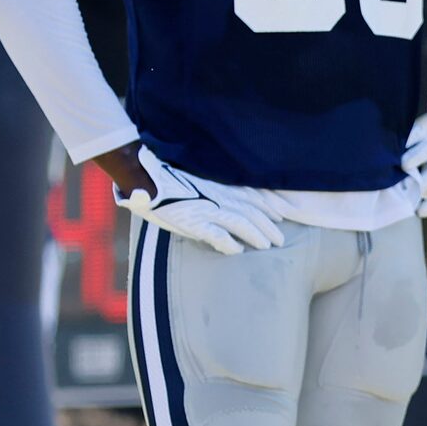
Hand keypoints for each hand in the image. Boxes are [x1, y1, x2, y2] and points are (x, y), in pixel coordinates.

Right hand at [113, 147, 283, 255]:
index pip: (255, 196)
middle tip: (280, 240)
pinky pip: (219, 236)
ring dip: (257, 236)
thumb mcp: (201, 176)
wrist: (145, 177)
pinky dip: (230, 244)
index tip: (281, 215)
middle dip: (269, 227)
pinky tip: (237, 251)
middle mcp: (221, 196)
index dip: (270, 206)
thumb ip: (217, 185)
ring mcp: (209, 209)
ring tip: (267, 246)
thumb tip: (230, 195)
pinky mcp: (195, 222)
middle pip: (254, 213)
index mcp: (223, 184)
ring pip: (243, 225)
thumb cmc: (170, 174)